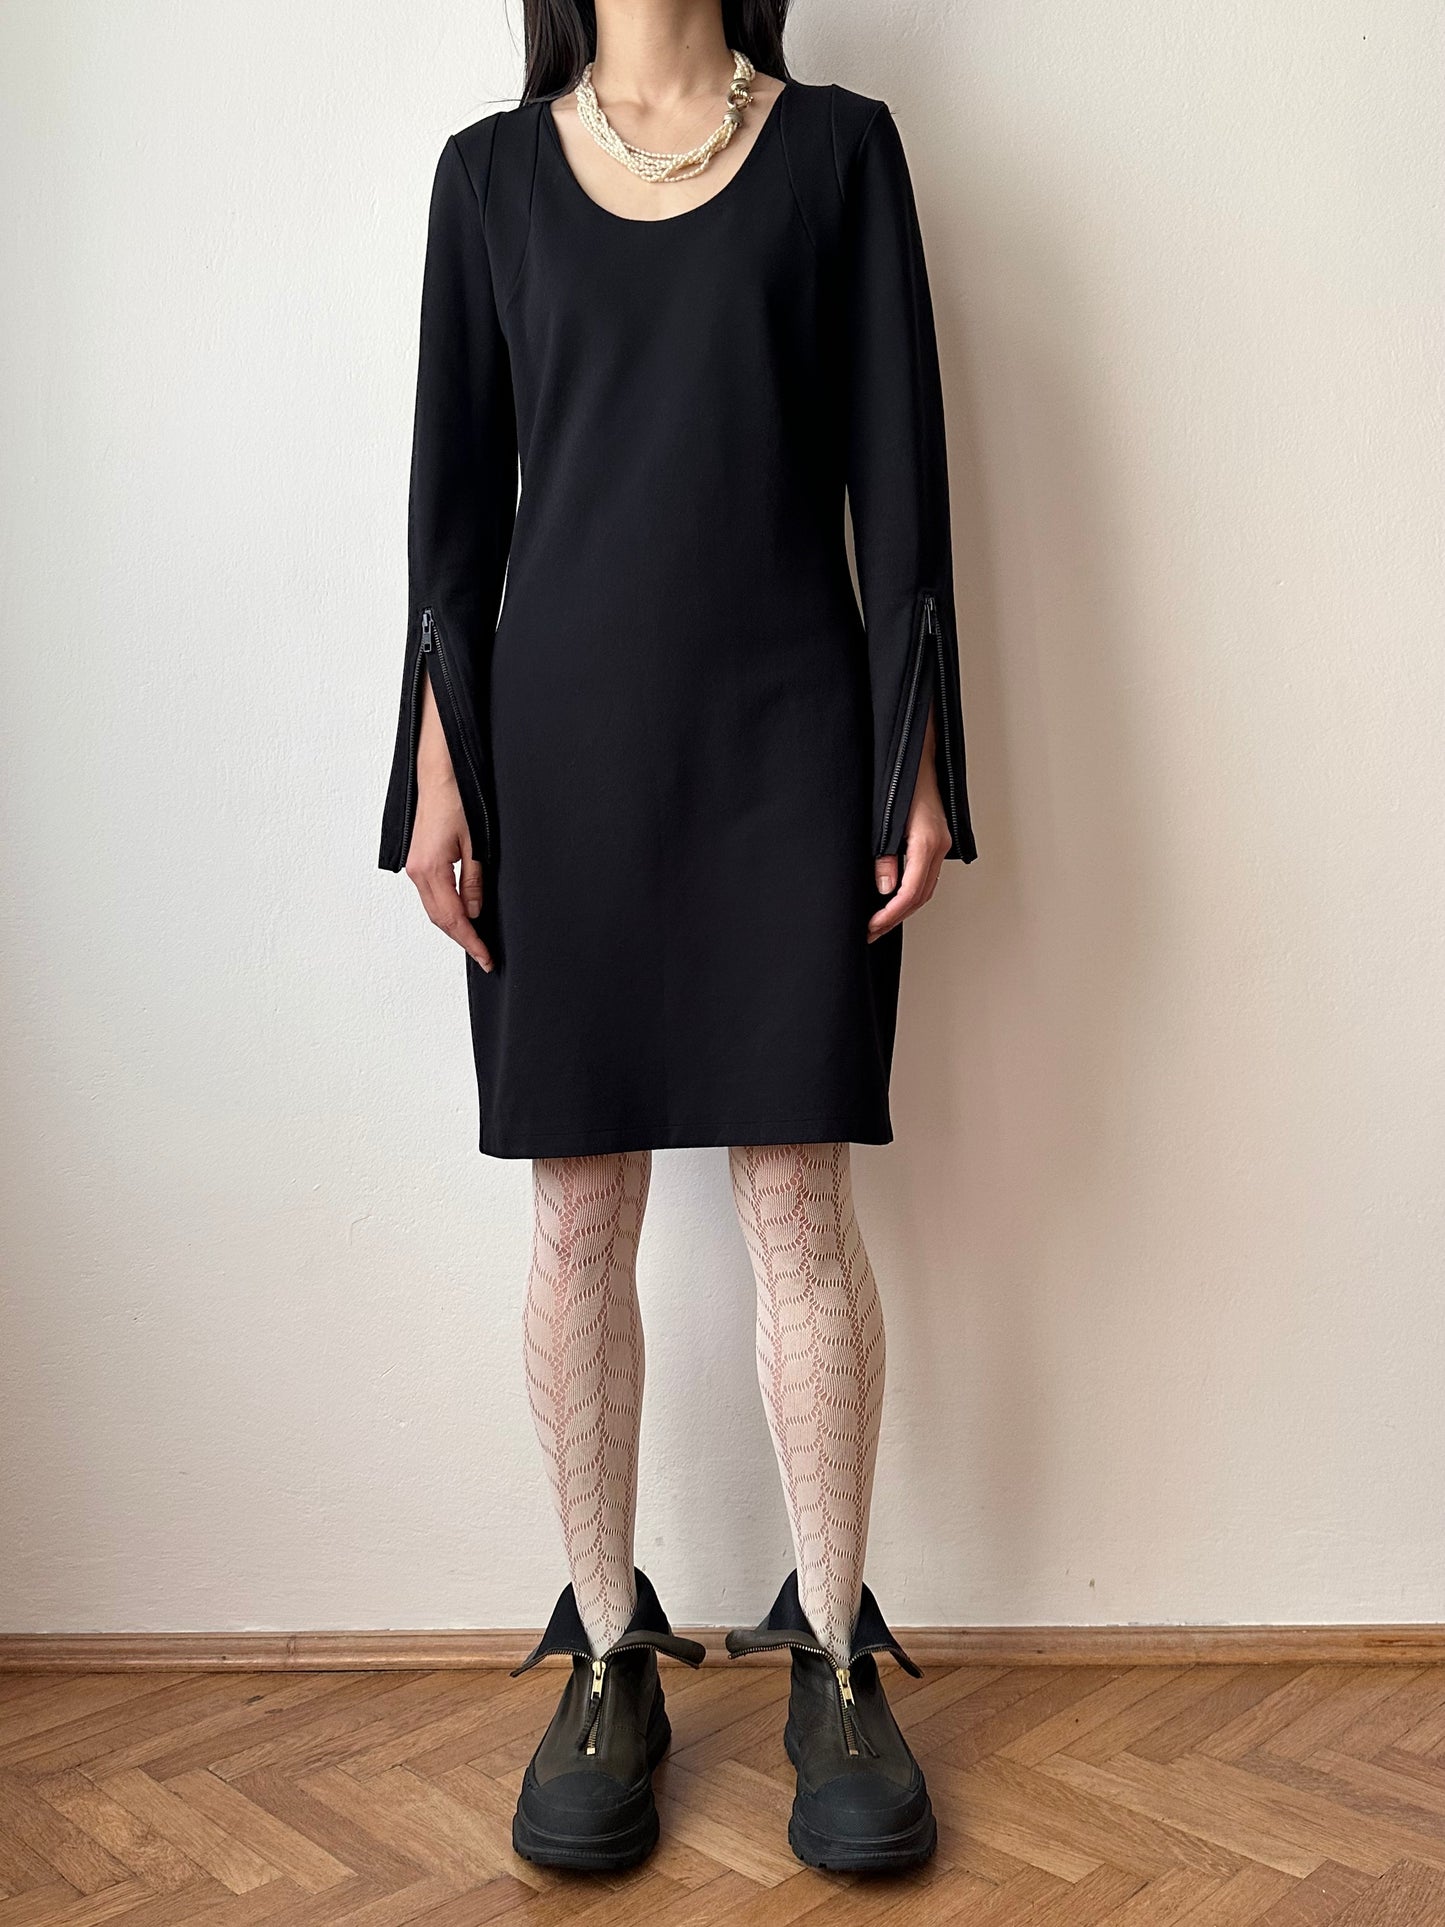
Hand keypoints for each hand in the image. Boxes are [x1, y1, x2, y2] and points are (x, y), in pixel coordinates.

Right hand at [406, 772, 492, 970]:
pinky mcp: (418, 861)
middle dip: (463, 939)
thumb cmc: (457, 800)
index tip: (486, 957)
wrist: (439, 775)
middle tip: (485, 956)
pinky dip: (447, 910)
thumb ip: (474, 881)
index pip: (452, 918)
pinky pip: (432, 895)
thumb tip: (474, 911)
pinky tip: (462, 915)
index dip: (471, 941)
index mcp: (430, 869)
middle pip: (440, 919)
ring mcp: (414, 867)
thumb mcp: (475, 844)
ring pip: (434, 909)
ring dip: (454, 926)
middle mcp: (417, 872)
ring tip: (476, 941)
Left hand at [868, 706, 949, 941]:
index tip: (870, 927)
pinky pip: (926, 876)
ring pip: (925, 888)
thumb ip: (884, 854)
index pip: (910, 892)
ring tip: (878, 921)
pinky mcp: (936, 841)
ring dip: (902, 908)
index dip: (890, 915)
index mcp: (927, 842)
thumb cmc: (897, 780)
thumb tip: (884, 887)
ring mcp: (940, 844)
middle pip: (920, 896)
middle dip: (894, 918)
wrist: (914, 755)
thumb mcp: (883, 818)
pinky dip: (910, 893)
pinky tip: (891, 899)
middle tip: (869, 932)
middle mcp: (938, 846)